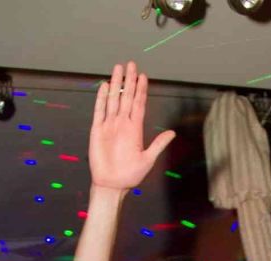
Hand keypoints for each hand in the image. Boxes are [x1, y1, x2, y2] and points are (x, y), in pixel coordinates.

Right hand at [89, 61, 175, 191]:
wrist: (112, 185)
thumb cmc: (130, 175)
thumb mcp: (148, 159)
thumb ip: (158, 144)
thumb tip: (172, 133)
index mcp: (135, 129)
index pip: (139, 104)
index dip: (141, 90)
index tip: (144, 76)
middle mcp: (122, 124)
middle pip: (126, 97)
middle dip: (129, 81)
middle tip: (132, 64)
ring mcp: (110, 125)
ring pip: (113, 100)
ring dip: (116, 84)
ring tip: (119, 68)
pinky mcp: (97, 130)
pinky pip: (99, 111)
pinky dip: (102, 98)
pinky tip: (105, 86)